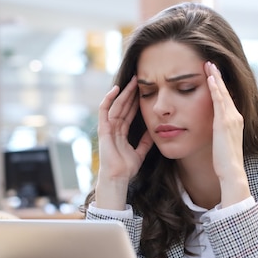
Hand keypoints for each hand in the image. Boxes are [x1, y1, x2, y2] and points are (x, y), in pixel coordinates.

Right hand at [96, 76, 153, 208]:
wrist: (118, 178)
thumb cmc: (126, 169)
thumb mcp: (140, 153)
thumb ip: (145, 142)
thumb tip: (154, 132)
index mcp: (121, 133)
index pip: (129, 113)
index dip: (136, 102)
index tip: (144, 91)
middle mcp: (113, 128)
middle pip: (123, 107)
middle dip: (131, 93)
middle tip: (139, 80)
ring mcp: (108, 128)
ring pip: (116, 106)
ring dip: (123, 93)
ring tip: (131, 81)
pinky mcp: (103, 129)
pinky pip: (104, 111)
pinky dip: (108, 99)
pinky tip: (116, 89)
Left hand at [205, 62, 250, 205]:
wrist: (231, 172)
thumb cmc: (223, 162)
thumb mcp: (221, 143)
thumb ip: (218, 133)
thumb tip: (211, 130)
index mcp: (234, 121)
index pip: (226, 99)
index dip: (220, 86)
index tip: (212, 74)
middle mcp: (235, 117)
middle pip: (226, 92)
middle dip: (218, 76)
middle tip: (210, 62)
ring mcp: (232, 119)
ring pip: (223, 93)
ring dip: (216, 77)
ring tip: (209, 64)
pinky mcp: (225, 123)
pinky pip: (220, 101)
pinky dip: (215, 88)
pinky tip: (210, 78)